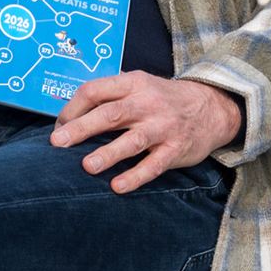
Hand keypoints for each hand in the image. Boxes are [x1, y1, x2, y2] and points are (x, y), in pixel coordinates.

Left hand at [52, 72, 242, 193]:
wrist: (212, 107)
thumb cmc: (161, 99)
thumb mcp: (138, 87)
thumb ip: (109, 98)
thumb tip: (68, 119)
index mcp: (132, 83)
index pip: (95, 91)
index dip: (72, 108)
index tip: (58, 126)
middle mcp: (147, 103)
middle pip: (110, 114)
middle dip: (82, 128)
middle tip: (58, 142)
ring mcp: (163, 126)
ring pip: (132, 140)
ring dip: (108, 154)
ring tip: (87, 166)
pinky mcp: (176, 148)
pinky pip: (154, 164)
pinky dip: (136, 176)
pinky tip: (118, 186)